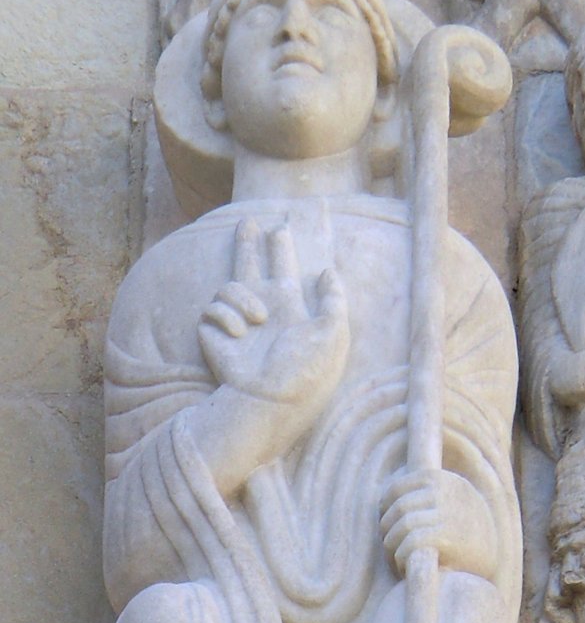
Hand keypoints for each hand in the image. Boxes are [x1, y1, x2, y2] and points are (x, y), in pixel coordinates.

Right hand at [198, 219, 348, 435]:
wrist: (270, 399)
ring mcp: (237, 323)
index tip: (280, 228)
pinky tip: (239, 334)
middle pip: (250, 267)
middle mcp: (261, 311)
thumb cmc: (305, 370)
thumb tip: (327, 271)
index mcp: (289, 308)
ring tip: (258, 319)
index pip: (284, 269)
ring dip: (242, 296)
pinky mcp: (214, 334)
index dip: (282, 248)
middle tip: (247, 223)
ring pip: (230, 285)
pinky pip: (213, 308)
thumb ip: (334, 299)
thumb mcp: (334, 333)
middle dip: (247, 245)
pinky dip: (226, 317)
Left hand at [379, 468, 496, 577]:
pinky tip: (404, 568)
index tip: (385, 523)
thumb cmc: (465, 534)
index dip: (384, 508)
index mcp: (443, 480)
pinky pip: (408, 544)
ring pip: (400, 526)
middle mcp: (445, 492)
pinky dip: (399, 559)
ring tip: (397, 559)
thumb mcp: (450, 502)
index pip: (397, 488)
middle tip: (390, 547)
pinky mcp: (444, 537)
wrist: (494, 558)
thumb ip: (424, 496)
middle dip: (387, 530)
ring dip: (391, 547)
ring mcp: (445, 513)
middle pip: (397, 509)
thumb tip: (381, 501)